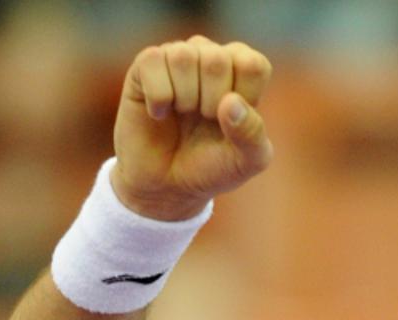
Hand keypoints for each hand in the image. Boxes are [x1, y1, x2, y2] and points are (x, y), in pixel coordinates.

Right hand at [111, 36, 273, 220]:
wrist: (167, 186)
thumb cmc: (213, 166)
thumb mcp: (247, 161)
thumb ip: (252, 134)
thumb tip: (230, 102)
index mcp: (243, 72)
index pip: (252, 64)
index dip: (244, 99)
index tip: (232, 122)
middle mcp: (210, 56)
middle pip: (216, 60)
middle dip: (211, 102)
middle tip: (203, 120)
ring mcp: (177, 57)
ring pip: (183, 56)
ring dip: (184, 98)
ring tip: (182, 114)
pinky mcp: (145, 65)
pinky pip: (153, 61)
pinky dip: (158, 96)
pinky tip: (159, 112)